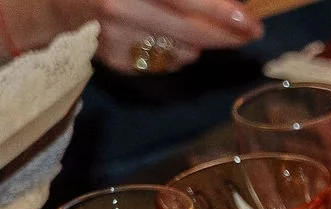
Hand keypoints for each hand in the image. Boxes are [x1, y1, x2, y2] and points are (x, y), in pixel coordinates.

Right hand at [48, 0, 260, 70]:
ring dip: (200, 42)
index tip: (248, 19)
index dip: (218, 9)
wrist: (60, 2)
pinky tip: (162, 37)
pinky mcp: (115, 61)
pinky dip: (175, 52)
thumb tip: (228, 3)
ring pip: (183, 51)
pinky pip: (166, 62)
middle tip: (252, 31)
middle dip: (227, 34)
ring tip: (196, 27)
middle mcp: (118, 8)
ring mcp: (115, 38)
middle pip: (189, 31)